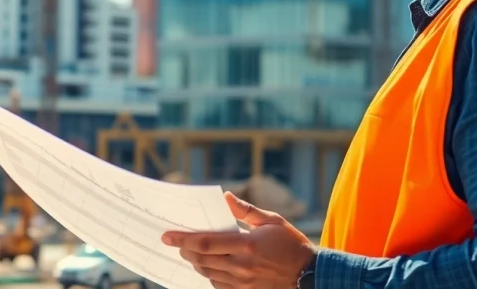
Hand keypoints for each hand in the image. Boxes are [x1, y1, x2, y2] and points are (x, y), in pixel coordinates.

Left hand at [161, 191, 316, 288]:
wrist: (309, 274)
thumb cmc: (291, 243)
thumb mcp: (272, 220)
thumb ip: (246, 210)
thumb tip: (226, 197)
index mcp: (247, 245)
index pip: (205, 242)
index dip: (183, 239)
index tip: (167, 235)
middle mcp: (242, 266)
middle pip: (201, 259)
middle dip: (185, 250)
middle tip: (174, 242)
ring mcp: (243, 282)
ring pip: (208, 273)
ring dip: (194, 262)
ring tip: (188, 252)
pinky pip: (218, 285)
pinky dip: (208, 275)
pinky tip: (207, 266)